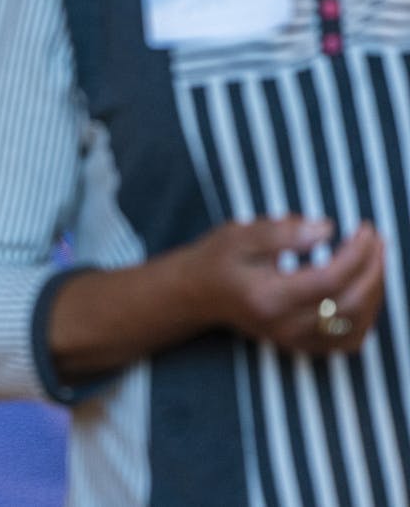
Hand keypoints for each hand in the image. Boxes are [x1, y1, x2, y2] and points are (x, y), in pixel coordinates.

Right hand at [180, 218, 383, 353]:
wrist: (195, 293)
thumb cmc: (217, 259)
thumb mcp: (239, 234)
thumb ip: (281, 232)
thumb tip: (326, 229)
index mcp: (266, 296)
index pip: (329, 278)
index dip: (356, 253)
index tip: (363, 228)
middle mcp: (282, 324)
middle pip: (349, 303)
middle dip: (373, 268)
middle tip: (376, 239)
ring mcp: (292, 338)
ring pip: (355, 324)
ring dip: (374, 291)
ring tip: (374, 260)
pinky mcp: (299, 344)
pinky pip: (348, 341)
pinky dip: (367, 317)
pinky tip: (364, 291)